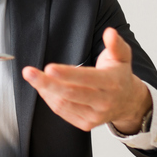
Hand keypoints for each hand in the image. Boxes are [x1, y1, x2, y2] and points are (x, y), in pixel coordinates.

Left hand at [22, 28, 152, 133]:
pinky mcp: (86, 124)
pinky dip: (50, 99)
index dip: (67, 74)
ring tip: (35, 77)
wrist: (128, 102)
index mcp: (112, 83)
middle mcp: (104, 102)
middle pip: (70, 94)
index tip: (49, 68)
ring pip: (63, 105)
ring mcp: (94, 116)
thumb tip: (110, 32)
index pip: (87, 79)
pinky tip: (45, 88)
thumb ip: (116, 44)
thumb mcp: (122, 57)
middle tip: (28, 72)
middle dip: (46, 83)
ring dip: (45, 90)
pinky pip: (62, 112)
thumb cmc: (119, 76)